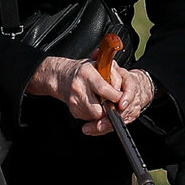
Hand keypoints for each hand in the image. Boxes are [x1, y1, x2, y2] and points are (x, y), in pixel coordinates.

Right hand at [26, 58, 154, 134]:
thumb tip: (122, 93)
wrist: (62, 76)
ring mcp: (74, 100)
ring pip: (95, 116)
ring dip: (102, 112)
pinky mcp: (73, 110)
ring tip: (101, 102)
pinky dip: (94, 113)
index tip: (121, 99)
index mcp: (86, 73)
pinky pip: (89, 117)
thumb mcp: (100, 66)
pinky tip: (92, 104)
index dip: (115, 97)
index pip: (104, 90)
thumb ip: (113, 76)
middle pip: (99, 109)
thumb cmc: (84, 71)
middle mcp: (78, 87)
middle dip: (108, 110)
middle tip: (112, 104)